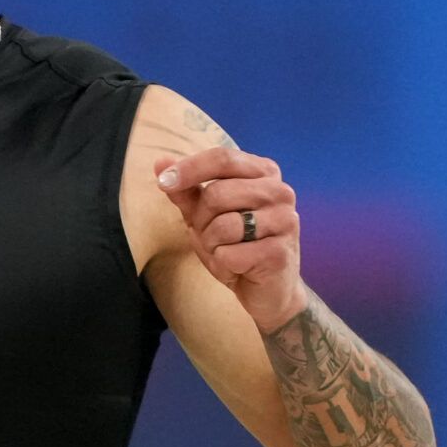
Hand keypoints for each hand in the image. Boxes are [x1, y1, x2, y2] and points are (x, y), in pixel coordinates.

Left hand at [154, 145, 306, 333]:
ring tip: (226, 251)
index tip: (163, 182)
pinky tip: (237, 268)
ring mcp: (285, 221)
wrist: (267, 289)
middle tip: (211, 236)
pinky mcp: (280, 253)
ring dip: (212, 244)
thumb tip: (160, 162)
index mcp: (264, 173)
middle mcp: (280, 192)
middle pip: (218, 193)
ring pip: (223, 226)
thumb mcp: (205, 214)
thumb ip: (186, 190)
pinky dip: (222, 264)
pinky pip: (229, 255)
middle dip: (201, 220)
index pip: (222, 158)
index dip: (189, 168)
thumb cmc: (236, 245)